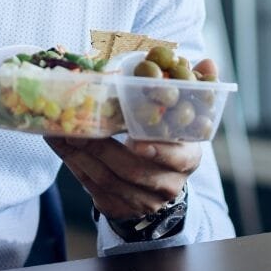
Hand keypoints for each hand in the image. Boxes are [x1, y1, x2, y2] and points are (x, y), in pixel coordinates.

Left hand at [45, 54, 217, 221]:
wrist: (157, 182)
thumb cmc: (165, 138)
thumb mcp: (180, 117)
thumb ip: (193, 89)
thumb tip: (209, 61)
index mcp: (187, 158)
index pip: (178, 158)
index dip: (158, 151)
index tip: (135, 141)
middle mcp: (168, 184)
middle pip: (133, 170)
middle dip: (102, 148)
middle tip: (78, 127)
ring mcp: (143, 201)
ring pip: (108, 180)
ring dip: (80, 155)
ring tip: (61, 132)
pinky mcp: (119, 209)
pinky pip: (93, 189)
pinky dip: (74, 165)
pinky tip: (60, 146)